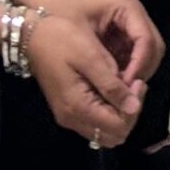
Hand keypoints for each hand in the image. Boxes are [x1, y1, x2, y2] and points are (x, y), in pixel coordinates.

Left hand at [24, 0, 166, 82]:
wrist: (37, 3)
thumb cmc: (57, 16)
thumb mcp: (80, 46)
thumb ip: (105, 71)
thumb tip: (127, 102)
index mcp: (127, 7)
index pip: (148, 42)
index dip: (139, 69)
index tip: (125, 91)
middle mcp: (133, 16)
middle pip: (153, 50)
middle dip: (139, 74)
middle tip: (122, 94)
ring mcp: (128, 26)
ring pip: (145, 57)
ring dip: (133, 76)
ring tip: (115, 90)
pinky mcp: (120, 37)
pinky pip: (131, 59)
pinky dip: (124, 74)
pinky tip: (110, 83)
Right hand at [24, 8, 147, 148]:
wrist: (31, 35)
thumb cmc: (61, 39)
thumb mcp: (90, 57)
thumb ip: (111, 85)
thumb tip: (134, 107)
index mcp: (78, 107)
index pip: (119, 127)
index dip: (135, 106)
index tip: (138, 81)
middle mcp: (72, 119)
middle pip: (114, 134)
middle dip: (130, 111)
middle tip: (134, 83)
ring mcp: (68, 115)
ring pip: (106, 130)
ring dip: (121, 111)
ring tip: (125, 84)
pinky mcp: (68, 108)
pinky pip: (96, 121)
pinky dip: (110, 109)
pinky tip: (113, 87)